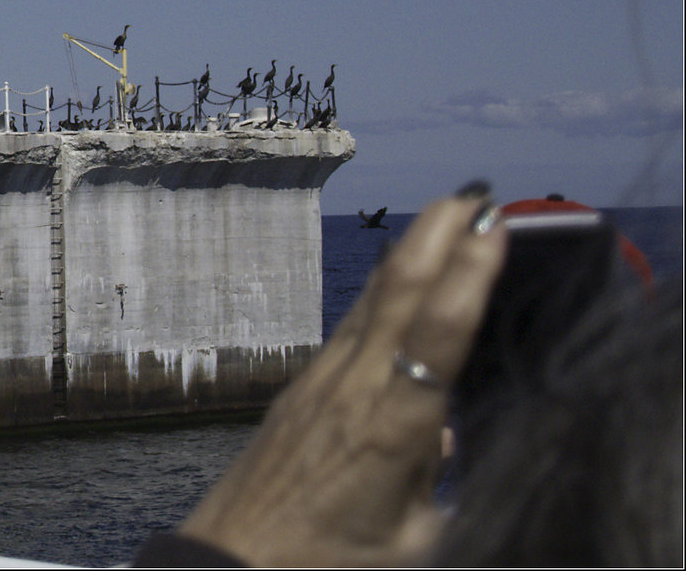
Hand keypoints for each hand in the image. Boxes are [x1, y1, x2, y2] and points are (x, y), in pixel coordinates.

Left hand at [178, 192, 507, 565]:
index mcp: (391, 431)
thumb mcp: (415, 542)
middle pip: (400, 296)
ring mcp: (322, 383)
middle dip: (440, 237)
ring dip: (414, 253)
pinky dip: (385, 291)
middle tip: (476, 192)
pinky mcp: (301, 388)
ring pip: (373, 302)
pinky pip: (352, 326)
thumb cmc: (329, 565)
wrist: (233, 564)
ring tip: (447, 214)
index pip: (437, 338)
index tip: (492, 228)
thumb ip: (442, 485)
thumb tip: (450, 437)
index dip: (468, 278)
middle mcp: (354, 392)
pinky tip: (399, 276)